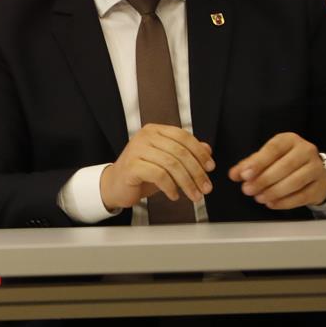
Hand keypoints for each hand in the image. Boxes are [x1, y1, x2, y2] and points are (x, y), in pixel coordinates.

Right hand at [99, 123, 213, 211]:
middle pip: (180, 152)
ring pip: (172, 164)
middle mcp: (144, 136)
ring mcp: (136, 150)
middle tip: (206, 187)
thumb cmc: (142, 173)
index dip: (199, 152)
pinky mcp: (131, 166)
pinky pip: (159, 175)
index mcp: (154, 130)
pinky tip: (174, 195)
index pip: (183, 136)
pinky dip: (170, 187)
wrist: (115, 185)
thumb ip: (185, 152)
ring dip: (187, 183)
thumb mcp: (167, 161)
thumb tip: (207, 149)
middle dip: (197, 172)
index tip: (210, 167)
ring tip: (194, 195)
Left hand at [230, 132, 325, 209]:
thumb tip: (234, 174)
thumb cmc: (285, 162)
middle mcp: (306, 150)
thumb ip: (249, 165)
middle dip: (263, 180)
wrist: (315, 172)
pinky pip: (302, 196)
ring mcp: (316, 168)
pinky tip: (272, 204)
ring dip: (274, 192)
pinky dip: (285, 202)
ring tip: (259, 198)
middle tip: (247, 190)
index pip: (273, 149)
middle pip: (285, 166)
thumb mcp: (267, 158)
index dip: (258, 163)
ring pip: (295, 182)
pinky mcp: (321, 186)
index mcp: (289, 140)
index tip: (244, 175)